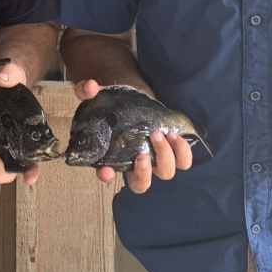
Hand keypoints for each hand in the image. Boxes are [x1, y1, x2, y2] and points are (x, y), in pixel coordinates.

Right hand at [72, 79, 193, 191]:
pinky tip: (175, 135)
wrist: (134, 99)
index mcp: (112, 156)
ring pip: (165, 173)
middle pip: (141, 184)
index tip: (107, 170)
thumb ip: (88, 90)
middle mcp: (134, 164)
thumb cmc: (114, 103)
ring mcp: (155, 159)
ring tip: (160, 135)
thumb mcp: (97, 95)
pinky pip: (183, 161)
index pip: (106, 173)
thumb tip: (90, 87)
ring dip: (165, 157)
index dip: (106, 175)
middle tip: (141, 152)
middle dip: (144, 171)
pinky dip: (183, 152)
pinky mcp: (171, 149)